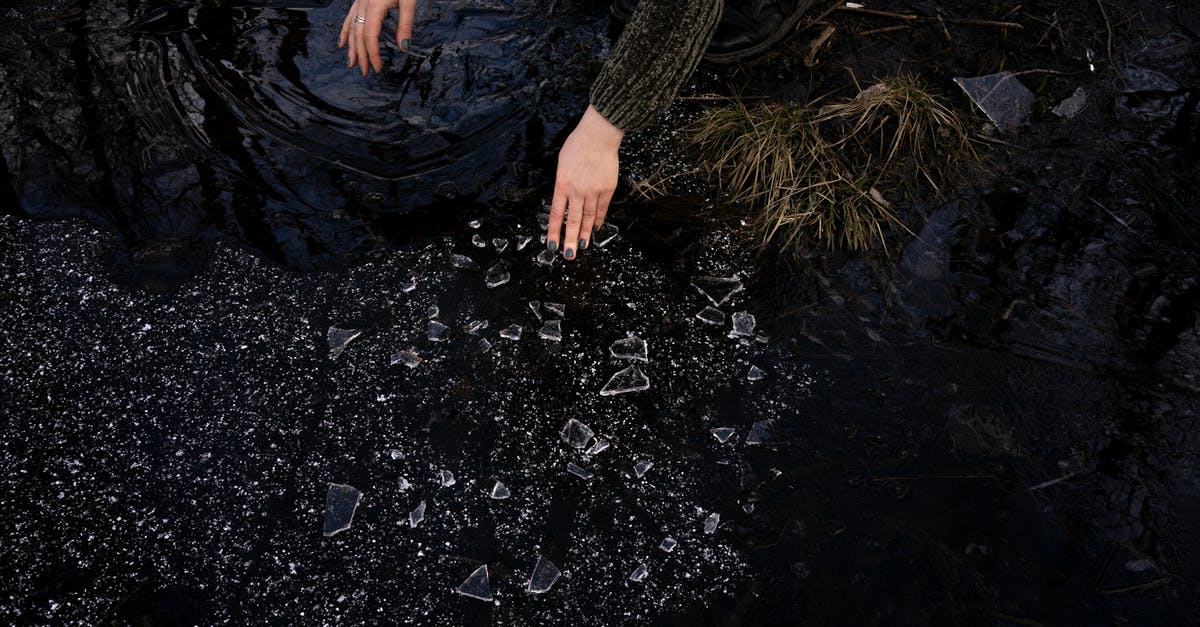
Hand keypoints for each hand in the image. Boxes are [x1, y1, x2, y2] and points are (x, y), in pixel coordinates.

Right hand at [338, 0, 416, 75]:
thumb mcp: (408, 2)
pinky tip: (342, 42)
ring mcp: (360, 2)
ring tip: (351, 63)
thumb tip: (404, 47)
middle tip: (364, 72)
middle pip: (358, 35)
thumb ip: (405, 24)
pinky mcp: (360, 0)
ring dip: (351, 47)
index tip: (377, 68)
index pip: (370, 36)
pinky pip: (349, 18)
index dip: (372, 54)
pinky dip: (345, 31)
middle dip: (360, 56)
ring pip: (351, 28)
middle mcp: (363, 5)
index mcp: (375, 6)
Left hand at [547, 105, 624, 259]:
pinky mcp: (607, 189)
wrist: (599, 135)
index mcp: (562, 184)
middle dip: (570, 240)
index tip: (552, 245)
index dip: (554, 231)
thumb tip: (564, 200)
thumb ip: (563, 184)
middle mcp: (577, 191)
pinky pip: (602, 209)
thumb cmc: (578, 145)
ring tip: (582, 247)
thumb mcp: (562, 164)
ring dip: (584, 234)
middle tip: (568, 255)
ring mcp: (593, 191)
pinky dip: (598, 220)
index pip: (555, 214)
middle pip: (572, 221)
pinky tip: (595, 229)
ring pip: (588, 218)